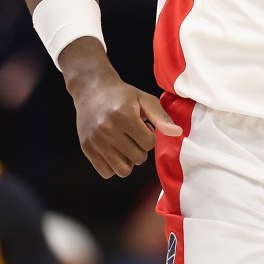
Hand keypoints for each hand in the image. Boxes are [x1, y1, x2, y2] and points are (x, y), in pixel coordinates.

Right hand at [65, 59, 181, 178]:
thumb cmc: (122, 95)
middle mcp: (107, 130)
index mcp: (124, 116)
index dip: (150, 136)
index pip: (148, 143)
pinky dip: (113, 166)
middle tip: (133, 135)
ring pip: (123, 170)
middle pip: (138, 158)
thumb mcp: (144, 99)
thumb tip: (177, 133)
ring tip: (125, 145)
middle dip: (140, 148)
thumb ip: (161, 117)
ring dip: (128, 160)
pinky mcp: (87, 149)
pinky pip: (106, 172)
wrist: (92, 90)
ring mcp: (95, 141)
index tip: (143, 126)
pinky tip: (114, 150)